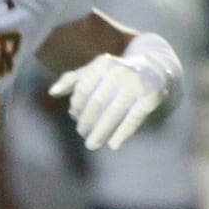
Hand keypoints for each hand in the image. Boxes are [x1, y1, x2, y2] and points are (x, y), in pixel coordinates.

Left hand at [48, 53, 169, 150]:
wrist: (155, 69)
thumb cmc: (115, 73)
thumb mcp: (94, 71)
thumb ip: (72, 80)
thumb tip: (52, 92)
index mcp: (103, 63)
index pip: (83, 89)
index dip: (77, 106)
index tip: (75, 118)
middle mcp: (120, 70)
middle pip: (97, 102)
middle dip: (87, 122)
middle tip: (83, 136)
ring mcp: (137, 83)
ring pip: (114, 112)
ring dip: (101, 131)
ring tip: (92, 144)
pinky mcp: (152, 95)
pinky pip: (134, 118)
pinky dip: (122, 133)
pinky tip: (113, 145)